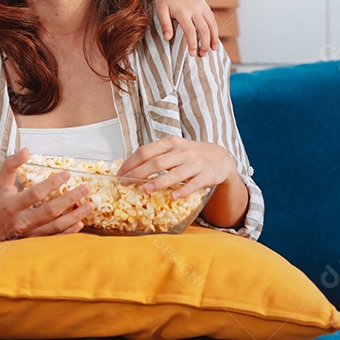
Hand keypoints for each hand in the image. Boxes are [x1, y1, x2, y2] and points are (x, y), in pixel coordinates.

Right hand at [0, 149, 93, 241]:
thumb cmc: (1, 201)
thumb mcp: (1, 180)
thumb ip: (11, 164)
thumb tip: (26, 150)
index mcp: (13, 205)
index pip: (35, 194)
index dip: (52, 184)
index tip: (67, 174)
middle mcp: (22, 221)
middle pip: (50, 211)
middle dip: (70, 199)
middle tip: (86, 188)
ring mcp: (31, 233)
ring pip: (56, 226)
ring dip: (75, 215)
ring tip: (90, 205)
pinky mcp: (37, 241)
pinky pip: (56, 237)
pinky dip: (70, 231)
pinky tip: (81, 223)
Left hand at [116, 136, 236, 199]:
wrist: (220, 157)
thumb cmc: (189, 155)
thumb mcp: (173, 150)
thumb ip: (155, 156)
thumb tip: (129, 169)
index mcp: (170, 143)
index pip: (145, 151)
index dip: (130, 163)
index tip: (119, 174)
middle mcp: (182, 151)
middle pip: (157, 162)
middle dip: (138, 173)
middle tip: (125, 184)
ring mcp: (195, 163)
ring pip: (175, 173)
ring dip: (159, 182)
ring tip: (145, 190)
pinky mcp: (207, 175)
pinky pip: (194, 183)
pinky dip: (183, 190)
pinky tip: (173, 196)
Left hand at [150, 0, 219, 55]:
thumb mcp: (160, 10)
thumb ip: (164, 24)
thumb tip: (167, 38)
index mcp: (183, 11)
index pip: (190, 31)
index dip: (193, 44)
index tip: (192, 54)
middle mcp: (195, 9)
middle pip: (204, 29)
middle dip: (205, 44)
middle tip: (203, 55)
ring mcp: (201, 6)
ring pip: (212, 24)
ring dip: (214, 38)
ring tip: (214, 49)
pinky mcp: (205, 5)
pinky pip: (212, 18)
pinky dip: (214, 29)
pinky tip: (213, 37)